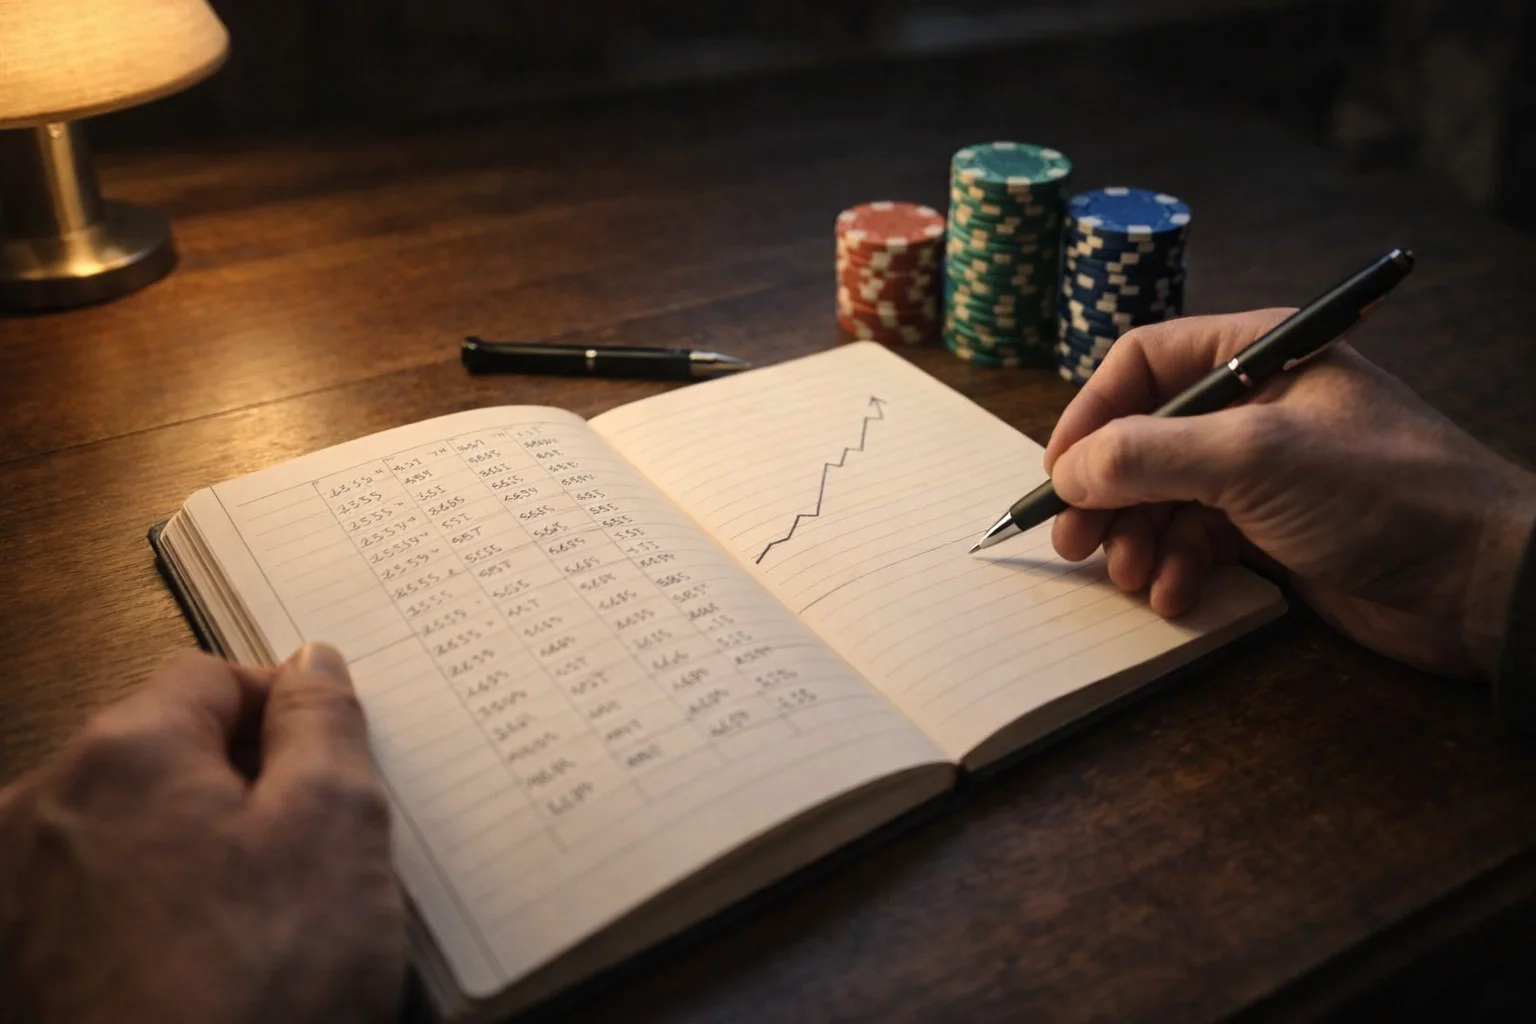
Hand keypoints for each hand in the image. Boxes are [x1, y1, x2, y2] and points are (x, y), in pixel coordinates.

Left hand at [0, 645, 403, 1023]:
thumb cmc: (258, 992)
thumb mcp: (335, 830)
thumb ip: (325, 724)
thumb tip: (311, 663)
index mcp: (118, 756)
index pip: (209, 676)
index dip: (282, 709)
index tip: (330, 766)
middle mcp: (35, 812)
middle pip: (156, 755)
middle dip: (235, 788)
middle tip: (308, 859)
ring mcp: (10, 900)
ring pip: (123, 834)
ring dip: (188, 855)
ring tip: (255, 931)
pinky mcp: (15, 972)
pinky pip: (88, 904)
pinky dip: (144, 916)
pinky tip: (197, 973)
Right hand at [1044, 309, 1535, 678]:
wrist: (1478, 583)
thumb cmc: (1381, 492)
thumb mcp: (1253, 459)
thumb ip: (1148, 456)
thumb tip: (1067, 471)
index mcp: (1257, 355)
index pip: (1141, 364)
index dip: (1090, 415)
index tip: (1057, 473)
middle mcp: (1253, 407)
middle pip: (1142, 438)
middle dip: (1105, 492)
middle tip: (1073, 543)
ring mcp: (1262, 473)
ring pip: (1161, 496)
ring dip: (1135, 539)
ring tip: (1130, 577)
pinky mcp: (1271, 532)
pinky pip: (1194, 541)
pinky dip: (1174, 568)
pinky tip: (1175, 595)